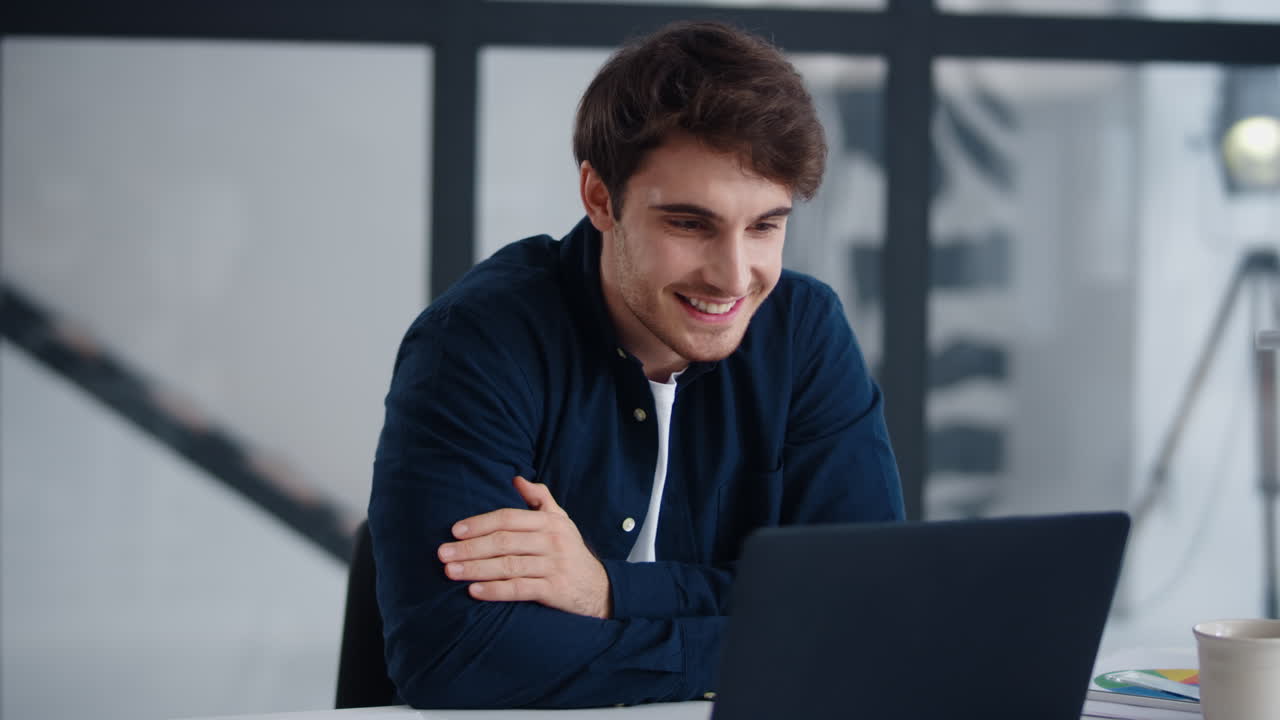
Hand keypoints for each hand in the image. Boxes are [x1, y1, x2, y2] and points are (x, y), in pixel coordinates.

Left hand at [437, 476, 612, 618]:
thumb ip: (540, 499)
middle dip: (470, 547)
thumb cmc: (570, 551)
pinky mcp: (555, 590)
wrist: (599, 589)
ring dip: (476, 568)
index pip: (509, 518)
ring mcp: (554, 566)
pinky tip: (474, 591)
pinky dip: (495, 591)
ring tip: (450, 572)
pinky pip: (520, 589)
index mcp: (550, 521)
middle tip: (443, 553)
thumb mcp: (561, 521)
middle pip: (504, 542)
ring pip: (508, 565)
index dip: (480, 523)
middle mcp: (553, 541)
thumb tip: (516, 479)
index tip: (455, 531)